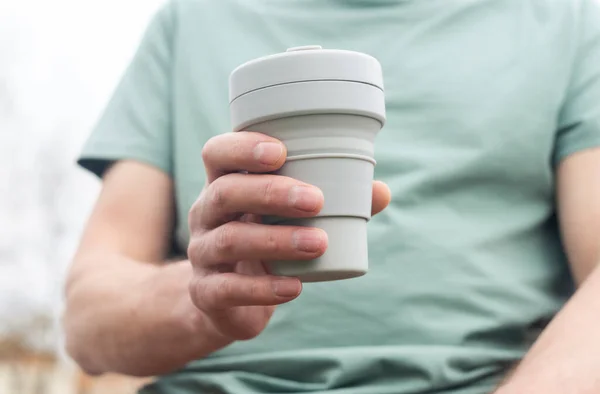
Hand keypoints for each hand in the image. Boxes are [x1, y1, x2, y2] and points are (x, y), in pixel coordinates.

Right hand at [187, 131, 390, 339]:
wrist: (229, 299)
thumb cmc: (266, 240)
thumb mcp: (288, 218)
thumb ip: (332, 201)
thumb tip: (381, 191)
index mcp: (223, 185)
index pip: (217, 154)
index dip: (242, 148)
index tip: (280, 150)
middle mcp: (206, 214)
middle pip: (224, 193)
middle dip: (270, 192)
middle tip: (314, 200)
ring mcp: (202, 253)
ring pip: (230, 240)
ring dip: (276, 240)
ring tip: (318, 243)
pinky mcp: (206, 292)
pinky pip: (228, 288)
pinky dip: (263, 288)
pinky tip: (295, 287)